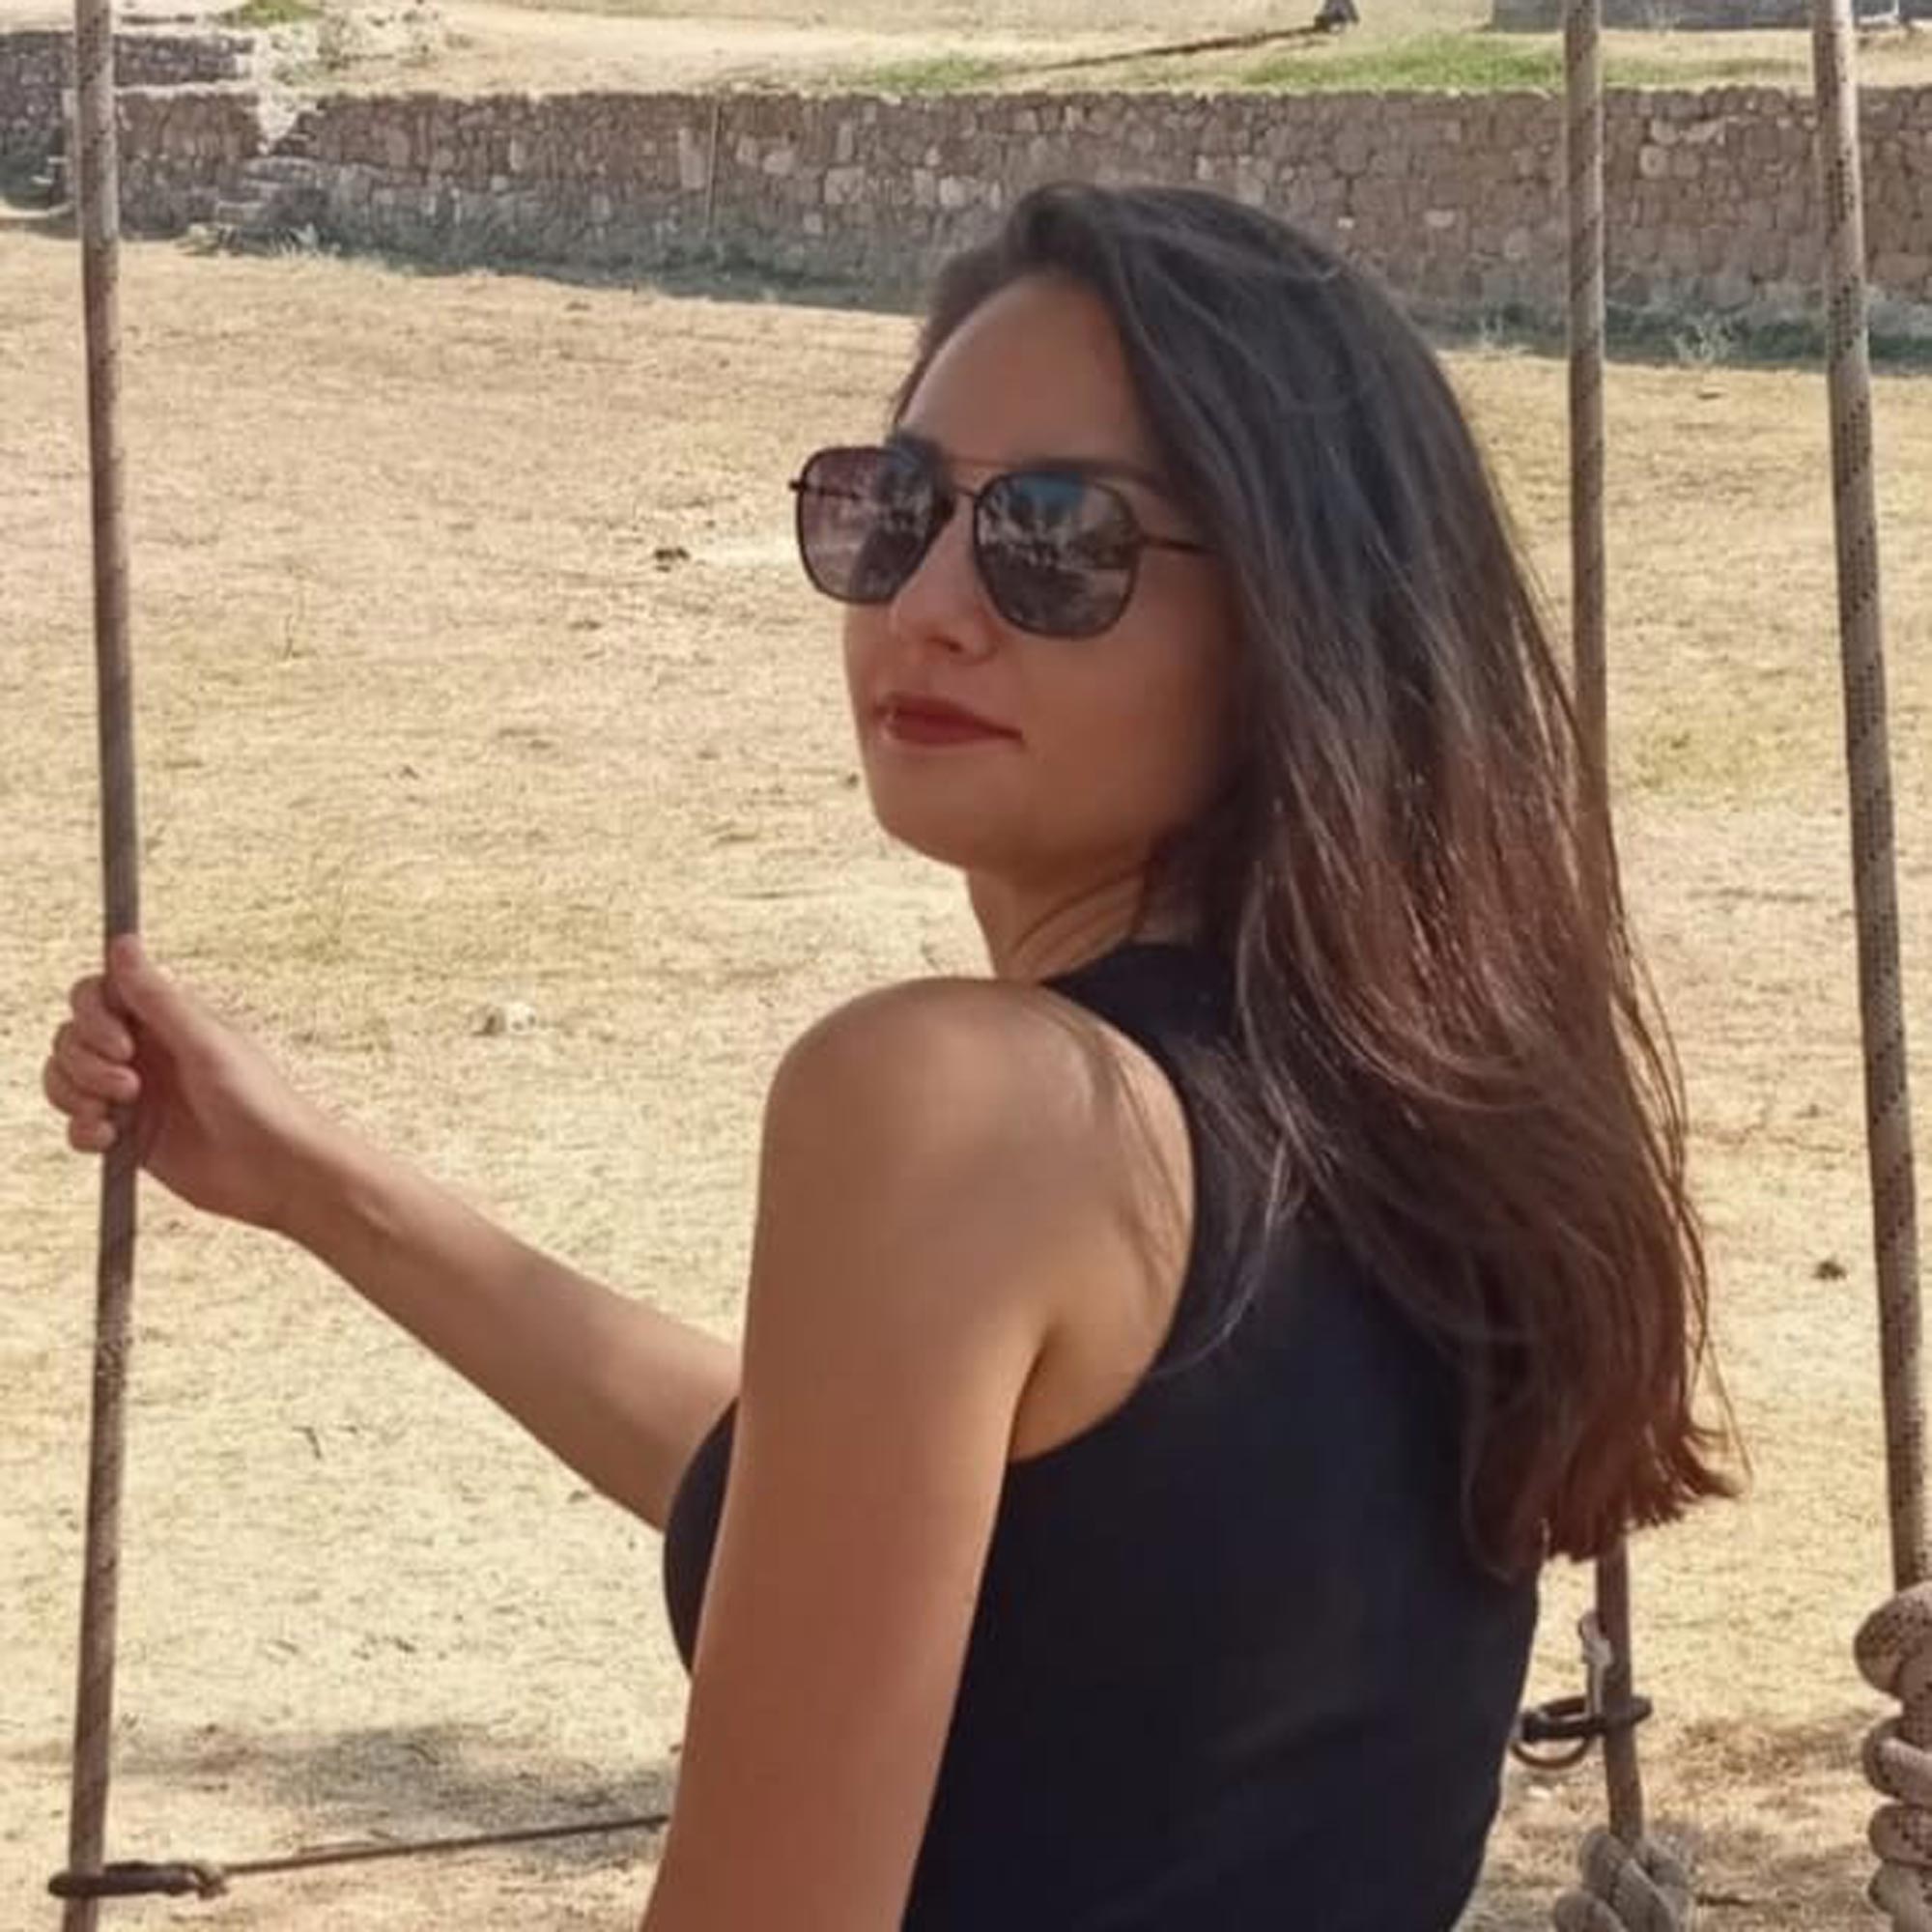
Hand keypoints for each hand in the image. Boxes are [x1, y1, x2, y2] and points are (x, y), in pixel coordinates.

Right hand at [43, 936, 335, 1232]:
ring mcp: (133, 1093)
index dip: (92, 1015)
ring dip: (77, 1093)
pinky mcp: (127, 1135)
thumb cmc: (258, 1101)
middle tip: (130, 1085)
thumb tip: (122, 941)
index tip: (121, 1043)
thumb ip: (157, 997)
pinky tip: (109, 1139)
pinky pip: (77, 1125)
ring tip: (117, 1113)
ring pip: (66, 1078)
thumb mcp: (205, 1043)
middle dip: (85, 1061)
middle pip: (72, 1036)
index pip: (97, 995)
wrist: (275, 1171)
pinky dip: (81, 1131)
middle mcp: (144, 1051)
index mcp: (165, 1020)